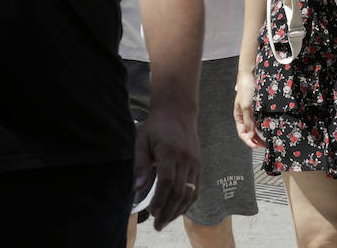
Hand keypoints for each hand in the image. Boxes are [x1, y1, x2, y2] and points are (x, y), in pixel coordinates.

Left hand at [135, 104, 201, 229]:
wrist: (178, 111)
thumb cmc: (156, 126)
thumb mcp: (142, 141)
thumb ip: (141, 164)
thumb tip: (138, 188)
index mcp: (170, 152)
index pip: (167, 181)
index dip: (160, 199)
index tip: (152, 213)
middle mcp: (186, 159)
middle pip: (179, 190)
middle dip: (168, 211)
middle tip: (157, 226)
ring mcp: (195, 162)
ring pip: (189, 192)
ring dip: (178, 210)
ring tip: (165, 222)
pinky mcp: (199, 164)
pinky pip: (196, 188)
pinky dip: (188, 202)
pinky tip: (178, 211)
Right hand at [233, 72, 261, 147]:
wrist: (251, 75)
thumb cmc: (246, 90)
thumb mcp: (247, 106)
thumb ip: (248, 121)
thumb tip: (250, 135)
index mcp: (238, 116)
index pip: (242, 133)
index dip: (248, 140)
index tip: (255, 145)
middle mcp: (244, 116)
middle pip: (249, 132)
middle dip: (255, 140)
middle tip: (264, 145)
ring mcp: (251, 112)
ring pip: (255, 127)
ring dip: (260, 134)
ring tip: (267, 140)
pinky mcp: (258, 109)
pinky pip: (260, 120)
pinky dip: (263, 126)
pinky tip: (268, 129)